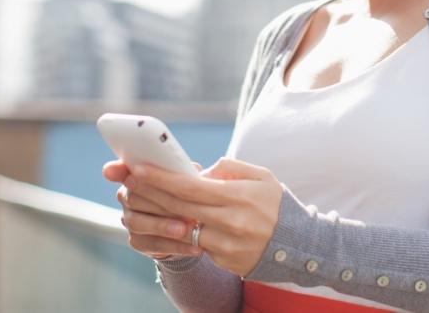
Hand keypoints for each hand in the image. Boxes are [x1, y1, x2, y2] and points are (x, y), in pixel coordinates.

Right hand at [104, 160, 204, 259]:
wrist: (188, 225)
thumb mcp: (192, 180)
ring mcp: (130, 220)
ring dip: (164, 226)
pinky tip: (194, 247)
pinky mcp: (138, 241)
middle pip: (133, 198)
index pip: (121, 170)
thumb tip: (204, 169)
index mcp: (137, 176)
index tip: (111, 171)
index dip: (115, 170)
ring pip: (139, 223)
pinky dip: (175, 246)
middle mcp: (128, 197)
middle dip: (157, 202)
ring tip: (186, 229)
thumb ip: (190, 173)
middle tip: (179, 206)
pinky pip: (153, 245)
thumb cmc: (188, 194)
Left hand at [116, 156, 284, 276]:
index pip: (190, 187)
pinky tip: (170, 223)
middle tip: (129, 182)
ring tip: (143, 202)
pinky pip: (197, 244)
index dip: (161, 178)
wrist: (299, 244)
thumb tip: (198, 172)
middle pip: (179, 207)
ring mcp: (226, 244)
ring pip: (183, 228)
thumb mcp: (261, 176)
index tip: (139, 169)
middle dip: (151, 193)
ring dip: (161, 216)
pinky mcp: (225, 260)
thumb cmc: (277, 204)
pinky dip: (183, 233)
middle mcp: (230, 222)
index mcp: (238, 196)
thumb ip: (229, 168)